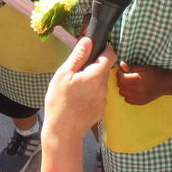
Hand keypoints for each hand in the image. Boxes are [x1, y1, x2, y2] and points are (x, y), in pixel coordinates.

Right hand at [41, 37, 113, 171]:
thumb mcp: (64, 74)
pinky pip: (97, 95)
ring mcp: (103, 99)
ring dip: (90, 80)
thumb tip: (88, 40)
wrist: (63, 131)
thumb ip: (78, 56)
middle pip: (104, 69)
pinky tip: (77, 100)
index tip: (93, 48)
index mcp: (96, 75)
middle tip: (75, 71)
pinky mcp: (100, 109)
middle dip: (92, 66)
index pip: (111, 55)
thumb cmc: (60, 101)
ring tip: (73, 88)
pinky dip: (89, 93)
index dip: (105, 48)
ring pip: (100, 83)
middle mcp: (104, 87)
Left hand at [116, 62, 164, 104]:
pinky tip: (133, 90)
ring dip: (123, 88)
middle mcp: (138, 90)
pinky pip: (127, 100)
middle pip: (121, 86)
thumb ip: (131, 68)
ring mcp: (139, 98)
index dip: (119, 74)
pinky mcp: (140, 102)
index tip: (122, 71)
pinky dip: (127, 95)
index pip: (122, 79)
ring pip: (122, 93)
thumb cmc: (155, 73)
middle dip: (121, 80)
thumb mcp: (143, 68)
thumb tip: (121, 65)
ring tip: (129, 84)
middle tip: (126, 77)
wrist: (165, 84)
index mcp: (138, 80)